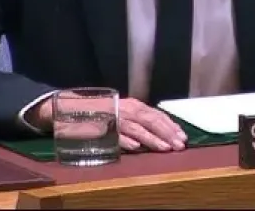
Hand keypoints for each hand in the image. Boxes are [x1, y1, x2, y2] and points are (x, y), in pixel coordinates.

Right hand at [27, 95, 186, 152]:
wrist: (72, 107)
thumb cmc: (103, 111)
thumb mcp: (124, 112)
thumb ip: (140, 121)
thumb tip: (164, 133)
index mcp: (133, 105)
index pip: (156, 114)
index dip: (170, 125)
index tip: (183, 136)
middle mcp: (126, 108)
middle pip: (150, 120)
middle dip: (166, 133)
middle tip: (179, 145)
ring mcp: (113, 117)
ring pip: (136, 128)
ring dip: (152, 139)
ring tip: (164, 148)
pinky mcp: (100, 127)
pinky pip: (115, 134)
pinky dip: (126, 141)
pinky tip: (136, 148)